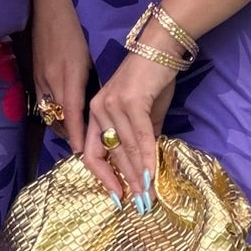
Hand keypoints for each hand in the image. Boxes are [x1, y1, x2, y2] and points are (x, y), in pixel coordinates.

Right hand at [29, 0, 92, 153]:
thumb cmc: (78, 21)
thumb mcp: (93, 50)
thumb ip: (99, 76)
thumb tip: (115, 101)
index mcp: (69, 74)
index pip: (73, 116)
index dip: (80, 138)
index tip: (88, 156)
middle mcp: (51, 79)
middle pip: (59, 119)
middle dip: (72, 138)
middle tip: (91, 152)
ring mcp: (40, 75)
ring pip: (50, 111)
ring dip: (63, 126)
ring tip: (81, 138)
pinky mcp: (35, 69)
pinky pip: (44, 100)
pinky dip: (55, 111)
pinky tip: (66, 114)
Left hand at [82, 52, 175, 212]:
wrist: (159, 49)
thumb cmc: (151, 79)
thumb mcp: (142, 112)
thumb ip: (139, 137)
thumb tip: (146, 165)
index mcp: (95, 112)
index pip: (90, 152)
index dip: (102, 176)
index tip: (117, 195)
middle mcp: (98, 109)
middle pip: (109, 154)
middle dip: (126, 181)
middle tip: (140, 202)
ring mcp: (112, 105)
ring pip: (125, 149)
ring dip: (138, 174)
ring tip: (148, 194)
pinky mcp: (131, 102)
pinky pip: (140, 137)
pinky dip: (148, 158)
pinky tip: (154, 174)